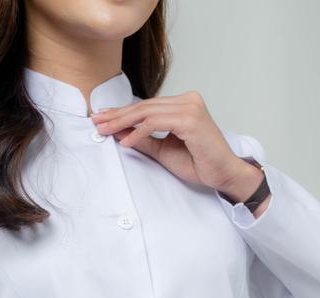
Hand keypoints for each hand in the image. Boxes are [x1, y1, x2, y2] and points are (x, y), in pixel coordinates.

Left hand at [91, 91, 268, 209]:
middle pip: (144, 106)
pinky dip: (139, 132)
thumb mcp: (163, 150)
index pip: (147, 106)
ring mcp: (190, 107)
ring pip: (147, 111)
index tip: (102, 119)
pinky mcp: (191, 119)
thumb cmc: (199, 163)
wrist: (223, 174)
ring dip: (123, 122)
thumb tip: (119, 132)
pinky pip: (156, 122)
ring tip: (105, 131)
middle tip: (96, 121)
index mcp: (182, 104)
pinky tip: (126, 142)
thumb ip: (143, 139)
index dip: (122, 113)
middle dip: (117, 115)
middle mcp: (187, 100)